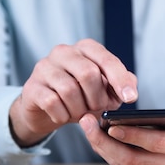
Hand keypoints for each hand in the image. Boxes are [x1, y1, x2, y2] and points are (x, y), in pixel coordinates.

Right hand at [10, 39, 137, 146]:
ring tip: (79, 113)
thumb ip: (121, 84)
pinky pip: (52, 102)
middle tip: (96, 109)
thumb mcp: (104, 89)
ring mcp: (45, 67)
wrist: (46, 109)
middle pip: (88, 74)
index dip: (120, 80)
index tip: (131, 98)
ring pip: (69, 90)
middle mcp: (64, 52)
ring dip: (79, 109)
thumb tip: (131, 89)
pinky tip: (63, 115)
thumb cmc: (80, 95)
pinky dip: (63, 115)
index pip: (106, 60)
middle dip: (97, 98)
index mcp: (85, 48)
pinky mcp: (32, 86)